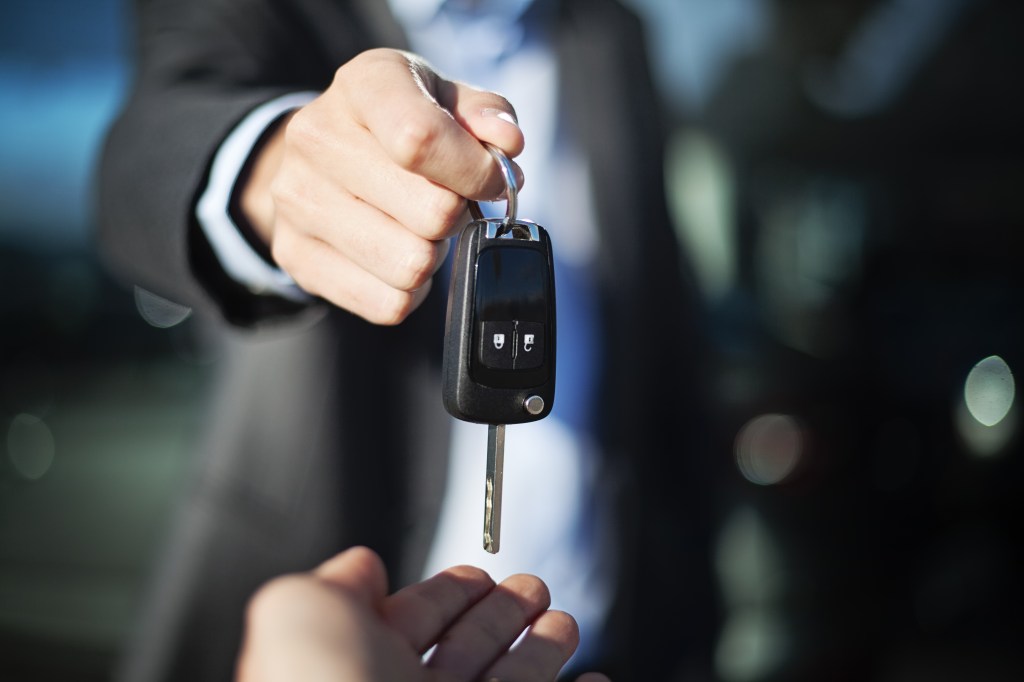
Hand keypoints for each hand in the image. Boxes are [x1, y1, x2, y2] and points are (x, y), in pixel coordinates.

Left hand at [236, 546, 610, 681]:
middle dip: (504, 613)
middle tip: (534, 587)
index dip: (447, 593)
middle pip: (469, 650)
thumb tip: (362, 565)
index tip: (479, 573)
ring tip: (565, 624)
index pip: (412, 622)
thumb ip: (332, 584)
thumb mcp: (301, 616)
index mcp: (364, 669)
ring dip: (545, 650)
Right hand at [241, 48, 524, 323]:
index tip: (490, 182)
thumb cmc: (397, 127)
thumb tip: (506, 145)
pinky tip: (397, 256)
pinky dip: (409, 291)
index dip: (475, 173)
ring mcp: (297, 200)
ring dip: (432, 256)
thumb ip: (486, 115)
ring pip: (410, 265)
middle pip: (430, 213)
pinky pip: (388, 304)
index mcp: (364, 85)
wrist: (320, 155)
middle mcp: (317, 137)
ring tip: (418, 230)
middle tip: (446, 205)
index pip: (421, 139)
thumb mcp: (446, 100)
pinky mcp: (295, 257)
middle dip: (457, 217)